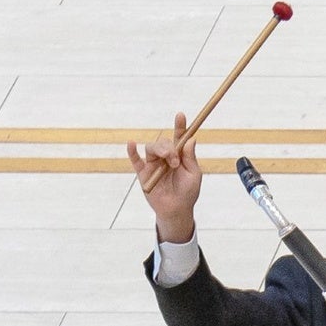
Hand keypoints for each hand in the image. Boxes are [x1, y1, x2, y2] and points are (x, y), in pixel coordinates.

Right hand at [128, 112, 202, 239]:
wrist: (177, 210)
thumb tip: (191, 139)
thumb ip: (190, 158)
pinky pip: (135, 160)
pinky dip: (132, 151)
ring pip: (151, 148)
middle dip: (170, 148)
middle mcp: (165, 157)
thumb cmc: (187, 192)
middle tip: (176, 161)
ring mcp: (153, 164)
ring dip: (161, 151)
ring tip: (170, 163)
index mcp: (179, 156)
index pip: (179, 138)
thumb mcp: (194, 175)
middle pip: (164, 142)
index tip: (181, 115)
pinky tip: (131, 144)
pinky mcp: (143, 172)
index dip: (180, 126)